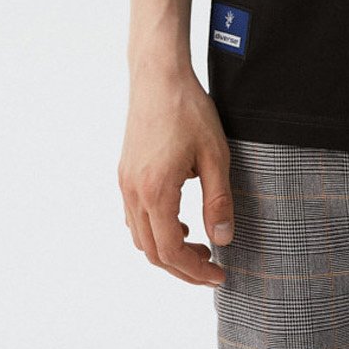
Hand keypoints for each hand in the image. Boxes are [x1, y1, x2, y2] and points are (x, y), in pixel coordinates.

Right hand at [118, 67, 234, 286]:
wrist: (159, 76)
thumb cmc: (189, 110)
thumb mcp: (215, 155)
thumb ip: (218, 200)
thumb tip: (223, 239)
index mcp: (155, 191)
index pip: (170, 250)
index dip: (194, 270)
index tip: (218, 273)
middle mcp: (134, 192)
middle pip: (152, 251)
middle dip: (182, 267)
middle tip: (212, 267)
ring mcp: (126, 183)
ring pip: (140, 236)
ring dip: (167, 249)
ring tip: (199, 245)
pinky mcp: (126, 172)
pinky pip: (134, 217)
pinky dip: (155, 229)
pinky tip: (180, 220)